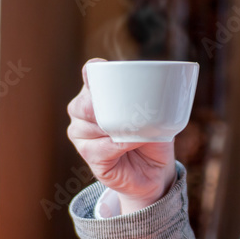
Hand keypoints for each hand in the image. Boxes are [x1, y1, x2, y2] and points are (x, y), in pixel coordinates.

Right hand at [67, 59, 176, 213]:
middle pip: (83, 104)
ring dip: (115, 127)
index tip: (102, 67)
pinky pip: (100, 148)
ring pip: (89, 126)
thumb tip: (150, 95)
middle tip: (130, 111)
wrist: (155, 171)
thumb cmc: (153, 136)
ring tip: (136, 130)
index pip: (89, 76)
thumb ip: (150, 101)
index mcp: (98, 95)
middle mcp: (83, 113)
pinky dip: (119, 144)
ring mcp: (82, 136)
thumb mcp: (157, 114)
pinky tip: (132, 143)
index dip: (92, 73)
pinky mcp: (90, 157)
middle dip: (103, 105)